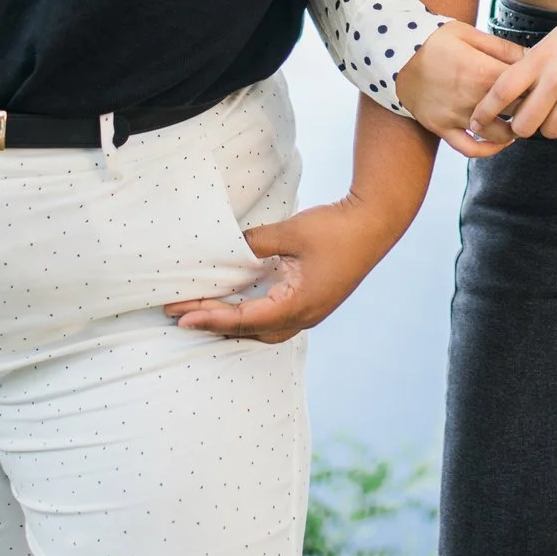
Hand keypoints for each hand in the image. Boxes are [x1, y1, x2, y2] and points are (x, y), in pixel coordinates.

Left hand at [163, 196, 396, 343]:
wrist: (375, 223)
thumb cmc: (337, 229)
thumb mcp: (291, 232)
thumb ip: (256, 243)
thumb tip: (230, 250)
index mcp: (298, 305)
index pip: (244, 319)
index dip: (210, 318)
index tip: (182, 317)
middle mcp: (304, 316)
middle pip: (250, 333)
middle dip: (215, 325)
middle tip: (181, 316)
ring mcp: (311, 311)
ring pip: (264, 330)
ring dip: (233, 324)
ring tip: (203, 314)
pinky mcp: (313, 301)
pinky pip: (275, 318)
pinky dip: (251, 315)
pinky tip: (237, 303)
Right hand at [396, 21, 526, 157]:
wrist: (392, 53)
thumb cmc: (433, 39)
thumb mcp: (468, 33)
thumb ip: (502, 47)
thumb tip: (533, 55)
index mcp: (483, 72)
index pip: (525, 87)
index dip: (538, 87)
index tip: (542, 84)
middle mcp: (472, 98)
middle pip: (516, 112)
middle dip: (530, 108)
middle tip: (535, 103)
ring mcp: (456, 116)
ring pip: (498, 135)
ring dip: (513, 131)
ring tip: (519, 121)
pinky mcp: (441, 127)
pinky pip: (469, 148)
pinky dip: (487, 150)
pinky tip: (498, 143)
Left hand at [469, 15, 556, 138]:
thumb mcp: (543, 48)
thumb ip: (523, 73)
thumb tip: (499, 103)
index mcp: (538, 60)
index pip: (502, 91)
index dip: (485, 111)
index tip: (475, 123)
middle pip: (524, 124)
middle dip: (520, 128)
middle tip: (524, 121)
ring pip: (551, 131)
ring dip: (549, 125)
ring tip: (555, 107)